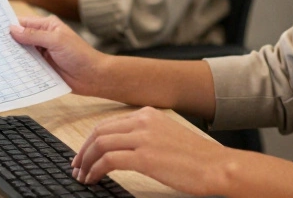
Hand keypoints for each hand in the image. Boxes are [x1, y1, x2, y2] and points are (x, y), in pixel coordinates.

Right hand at [9, 15, 109, 95]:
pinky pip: (26, 67)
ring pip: (21, 54)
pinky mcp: (42, 68)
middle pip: (19, 39)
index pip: (22, 23)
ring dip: (11, 57)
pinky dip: (18, 69)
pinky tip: (6, 71)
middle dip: (6, 42)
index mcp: (47, 26)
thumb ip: (34, 36)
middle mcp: (43, 39)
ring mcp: (42, 54)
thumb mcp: (57, 41)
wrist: (93, 77)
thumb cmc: (80, 55)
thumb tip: (13, 30)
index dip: (8, 25)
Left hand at [70, 106, 236, 194]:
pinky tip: (93, 179)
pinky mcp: (144, 156)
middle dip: (83, 150)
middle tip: (76, 166)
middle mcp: (143, 121)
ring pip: (100, 144)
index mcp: (148, 113)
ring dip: (86, 162)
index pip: (108, 124)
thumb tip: (121, 149)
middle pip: (99, 131)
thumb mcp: (167, 136)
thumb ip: (145, 136)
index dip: (90, 140)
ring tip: (82, 176)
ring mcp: (143, 137)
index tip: (84, 155)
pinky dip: (95, 170)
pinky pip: (108, 160)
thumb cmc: (195, 158)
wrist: (215, 166)